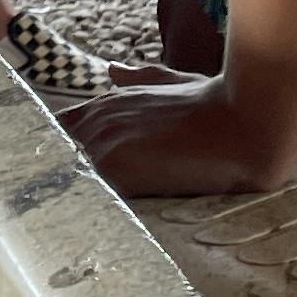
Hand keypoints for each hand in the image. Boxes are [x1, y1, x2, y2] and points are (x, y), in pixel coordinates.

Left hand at [51, 70, 296, 198]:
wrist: (243, 123)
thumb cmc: (217, 104)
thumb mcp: (174, 83)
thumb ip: (141, 80)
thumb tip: (112, 71)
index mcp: (110, 103)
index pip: (63, 129)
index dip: (64, 152)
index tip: (66, 176)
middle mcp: (99, 119)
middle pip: (56, 155)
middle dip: (60, 178)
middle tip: (53, 208)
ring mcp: (103, 143)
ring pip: (66, 176)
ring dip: (69, 198)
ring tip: (67, 222)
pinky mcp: (115, 167)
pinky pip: (87, 194)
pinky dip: (85, 208)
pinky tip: (87, 225)